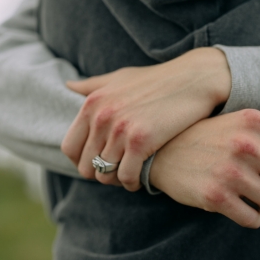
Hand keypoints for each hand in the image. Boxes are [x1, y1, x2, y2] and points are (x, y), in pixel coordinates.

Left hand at [62, 47, 231, 190]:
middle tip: (118, 169)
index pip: (70, 147)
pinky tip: (142, 176)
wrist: (192, 79)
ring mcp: (120, 129)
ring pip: (105, 175)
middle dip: (101, 172)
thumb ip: (92, 85)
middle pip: (86, 166)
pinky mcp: (141, 140)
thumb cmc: (155, 79)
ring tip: (130, 172)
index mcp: (92, 102)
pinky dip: (132, 182)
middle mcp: (102, 116)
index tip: (98, 162)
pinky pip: (126, 177)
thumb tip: (68, 86)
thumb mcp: (119, 77)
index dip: (81, 161)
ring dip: (117, 179)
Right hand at [150, 109, 259, 228]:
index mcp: (254, 120)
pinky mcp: (217, 197)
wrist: (163, 151)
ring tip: (245, 189)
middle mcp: (246, 144)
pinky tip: (234, 201)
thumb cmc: (207, 137)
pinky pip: (254, 219)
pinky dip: (248, 215)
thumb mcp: (237, 123)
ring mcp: (231, 172)